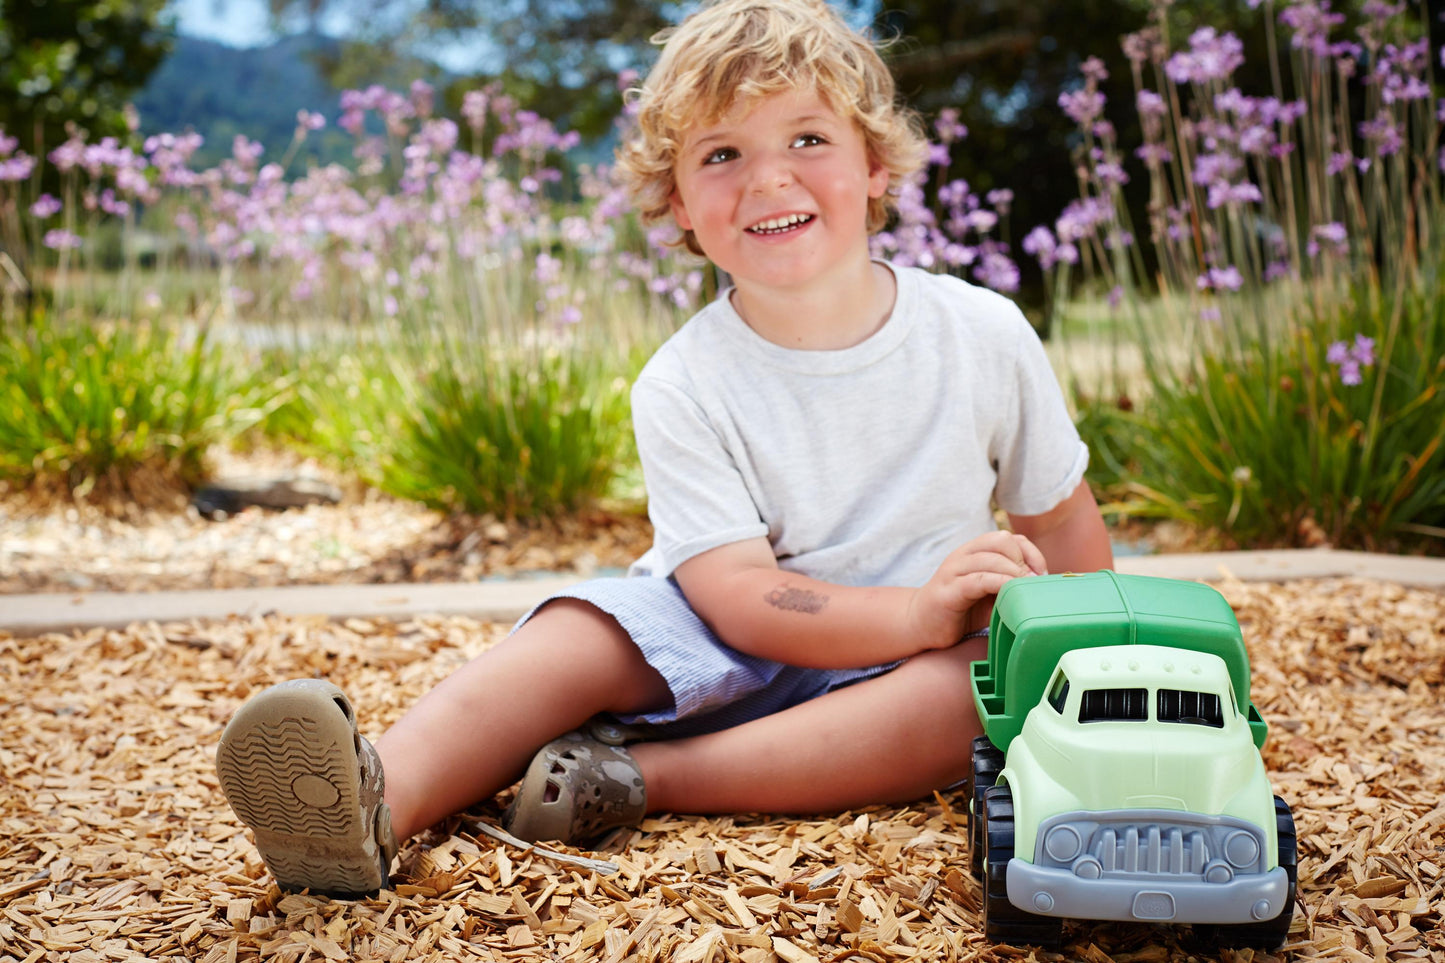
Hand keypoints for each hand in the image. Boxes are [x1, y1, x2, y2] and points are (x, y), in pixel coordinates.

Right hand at [905, 531, 1046, 652]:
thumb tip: (1043, 586)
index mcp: (974, 552)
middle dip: (1023, 560)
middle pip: (1001, 540)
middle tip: (1031, 585)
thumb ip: (1010, 585)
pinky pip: (978, 580)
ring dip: (1014, 573)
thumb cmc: (960, 610)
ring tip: (1025, 591)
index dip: (1031, 553)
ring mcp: (953, 571)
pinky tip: (1009, 594)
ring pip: (990, 557)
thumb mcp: (990, 593)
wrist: (920, 624)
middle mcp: (963, 555)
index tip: (1041, 576)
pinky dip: (999, 584)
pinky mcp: (948, 592)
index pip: (1009, 538)